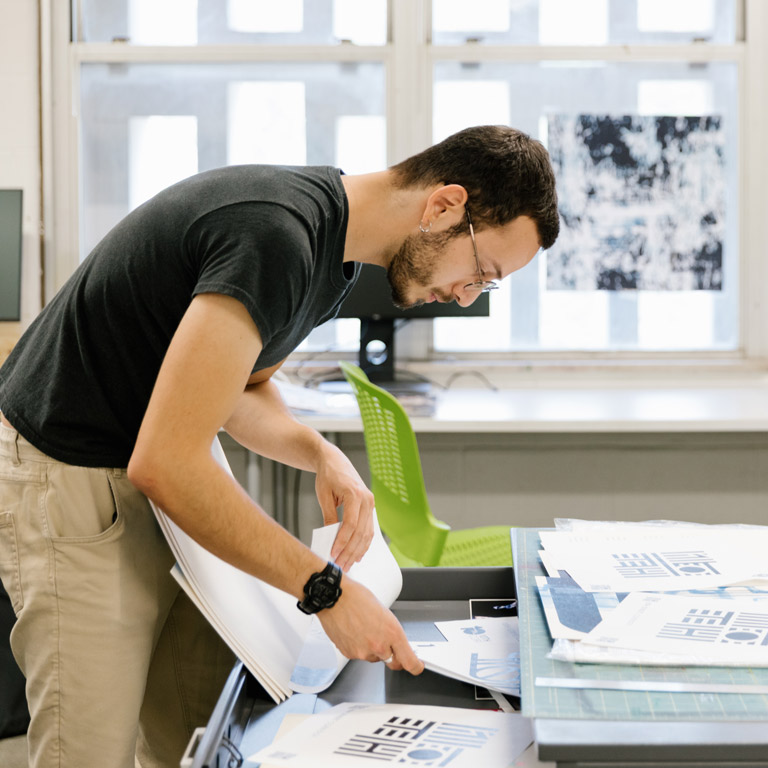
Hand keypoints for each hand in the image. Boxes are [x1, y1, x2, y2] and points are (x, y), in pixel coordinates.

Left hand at [314, 443, 374, 570]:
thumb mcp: (324, 496)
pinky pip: (369, 529)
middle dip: (350, 551)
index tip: (334, 554)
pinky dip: (363, 543)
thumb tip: (330, 538)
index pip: (351, 525)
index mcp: (355, 494)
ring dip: (357, 551)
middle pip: (360, 532)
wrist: (334, 461)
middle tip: (340, 565)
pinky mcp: (369, 507)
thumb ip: (329, 517)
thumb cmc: (328, 476)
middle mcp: (367, 499)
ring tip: (347, 564)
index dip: (342, 542)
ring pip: (367, 534)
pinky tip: (357, 554)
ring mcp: (370, 503)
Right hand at [317, 576, 423, 674]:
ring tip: (364, 627)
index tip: (417, 665)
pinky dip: (358, 646)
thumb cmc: (357, 597)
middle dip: (392, 655)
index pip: (409, 662)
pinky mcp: (349, 654)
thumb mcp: (384, 612)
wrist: (333, 597)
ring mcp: (363, 652)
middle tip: (385, 640)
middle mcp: (379, 646)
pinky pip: (359, 654)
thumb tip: (395, 642)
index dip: (415, 666)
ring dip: (373, 648)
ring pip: (374, 657)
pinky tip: (354, 631)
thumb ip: (391, 631)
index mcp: (392, 633)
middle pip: (392, 662)